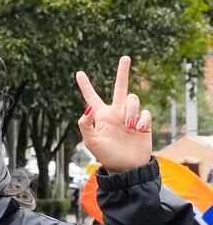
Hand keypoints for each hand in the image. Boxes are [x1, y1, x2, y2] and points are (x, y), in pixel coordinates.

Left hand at [76, 56, 154, 172]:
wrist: (126, 167)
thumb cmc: (107, 155)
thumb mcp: (90, 141)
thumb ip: (85, 124)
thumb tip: (87, 108)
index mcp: (101, 115)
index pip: (91, 97)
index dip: (85, 85)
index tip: (78, 73)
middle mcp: (116, 112)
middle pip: (120, 87)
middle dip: (123, 72)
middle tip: (125, 57)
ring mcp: (130, 116)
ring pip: (132, 99)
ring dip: (131, 111)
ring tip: (129, 126)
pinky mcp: (144, 122)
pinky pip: (146, 112)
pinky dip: (142, 120)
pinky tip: (138, 130)